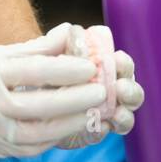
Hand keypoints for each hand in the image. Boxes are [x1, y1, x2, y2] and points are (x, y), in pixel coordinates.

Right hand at [0, 24, 107, 158]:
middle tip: (100, 91)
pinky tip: (70, 126)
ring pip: (40, 132)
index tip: (90, 66)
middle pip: (42, 104)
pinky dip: (53, 138)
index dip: (66, 69)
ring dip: (71, 123)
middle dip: (76, 98)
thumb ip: (31, 49)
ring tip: (93, 112)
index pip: (34, 71)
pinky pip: (31, 148)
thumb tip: (68, 35)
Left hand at [55, 24, 145, 149]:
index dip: (124, 63)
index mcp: (107, 68)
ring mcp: (105, 113)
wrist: (28, 101)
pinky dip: (104, 130)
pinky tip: (98, 126)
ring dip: (125, 113)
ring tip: (117, 113)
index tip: (117, 60)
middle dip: (131, 90)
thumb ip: (57, 42)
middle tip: (121, 89)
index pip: (123, 64)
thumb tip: (67, 29)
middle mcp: (111, 91)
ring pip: (126, 115)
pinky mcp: (93, 131)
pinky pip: (105, 132)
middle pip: (132, 91)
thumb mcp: (47, 56)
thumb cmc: (44, 72)